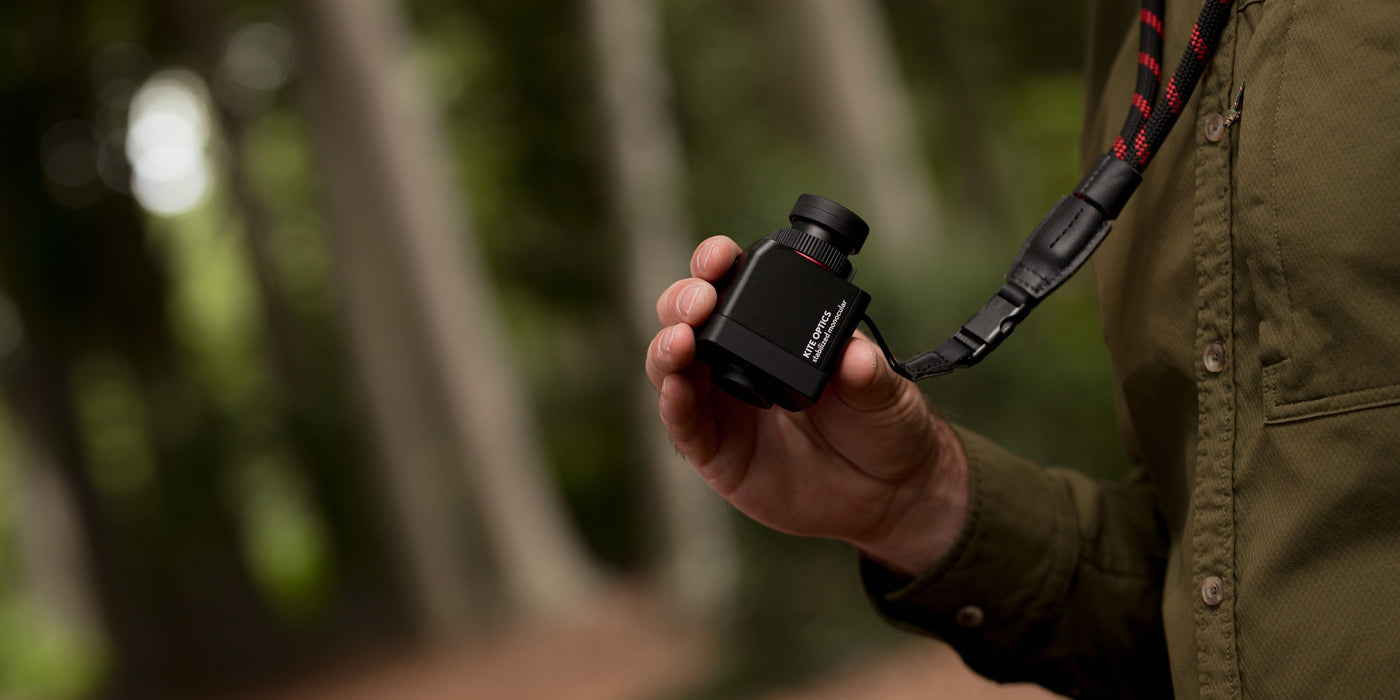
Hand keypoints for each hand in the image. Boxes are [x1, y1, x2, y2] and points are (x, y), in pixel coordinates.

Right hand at [645, 236, 969, 575]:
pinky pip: (682, 425)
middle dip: (683, 300)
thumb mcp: (884, 390)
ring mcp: (721, 405)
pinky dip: (671, 405)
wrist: (888, 491)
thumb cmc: (882, 424)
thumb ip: (866, 372)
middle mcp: (737, 359)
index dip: (716, 263)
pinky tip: (677, 390)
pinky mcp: (716, 452)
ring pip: (673, 366)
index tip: (721, 256)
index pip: (732, 283)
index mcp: (773, 329)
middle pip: (687, 318)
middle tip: (701, 300)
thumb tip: (853, 354)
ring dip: (667, 347)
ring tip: (681, 341)